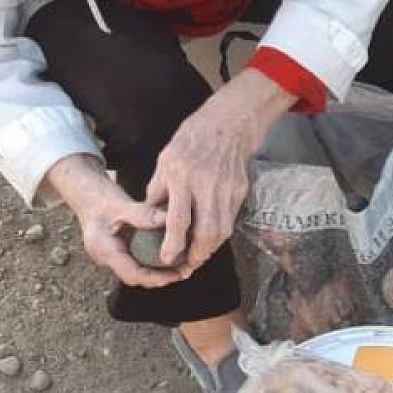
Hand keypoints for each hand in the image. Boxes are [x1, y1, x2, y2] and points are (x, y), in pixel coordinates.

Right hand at [44, 155, 181, 287]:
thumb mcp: (121, 204)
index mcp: (104, 250)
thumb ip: (143, 214)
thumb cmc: (101, 198)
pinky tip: (172, 254)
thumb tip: (168, 219)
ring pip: (137, 272)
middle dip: (161, 278)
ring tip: (182, 265)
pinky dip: (154, 262)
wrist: (87, 195)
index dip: (157, 278)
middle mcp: (106, 258)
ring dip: (159, 272)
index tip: (177, 273)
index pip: (132, 274)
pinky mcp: (119, 251)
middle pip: (136, 277)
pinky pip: (138, 262)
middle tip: (185, 271)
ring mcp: (111, 256)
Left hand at [146, 70, 297, 274]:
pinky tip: (211, 238)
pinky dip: (220, 233)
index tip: (167, 260)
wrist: (228, 125)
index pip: (178, 219)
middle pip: (206, 231)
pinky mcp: (241, 190)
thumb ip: (159, 190)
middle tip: (187, 267)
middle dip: (197, 255)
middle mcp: (206, 185)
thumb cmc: (191, 141)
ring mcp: (227, 188)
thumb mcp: (165, 160)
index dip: (173, 244)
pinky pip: (231, 219)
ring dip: (210, 248)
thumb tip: (151, 218)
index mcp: (181, 176)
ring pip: (222, 230)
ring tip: (198, 257)